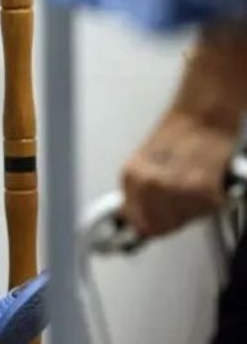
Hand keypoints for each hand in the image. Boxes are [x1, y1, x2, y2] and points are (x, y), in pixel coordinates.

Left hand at [121, 109, 238, 236]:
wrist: (203, 116)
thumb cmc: (178, 135)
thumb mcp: (144, 165)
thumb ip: (140, 196)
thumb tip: (136, 221)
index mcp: (131, 179)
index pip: (139, 224)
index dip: (152, 225)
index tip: (158, 224)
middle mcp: (150, 185)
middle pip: (162, 226)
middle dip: (173, 218)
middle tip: (182, 200)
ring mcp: (176, 189)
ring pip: (185, 220)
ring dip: (192, 209)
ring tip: (194, 186)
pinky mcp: (203, 190)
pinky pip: (206, 211)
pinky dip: (210, 201)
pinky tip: (207, 183)